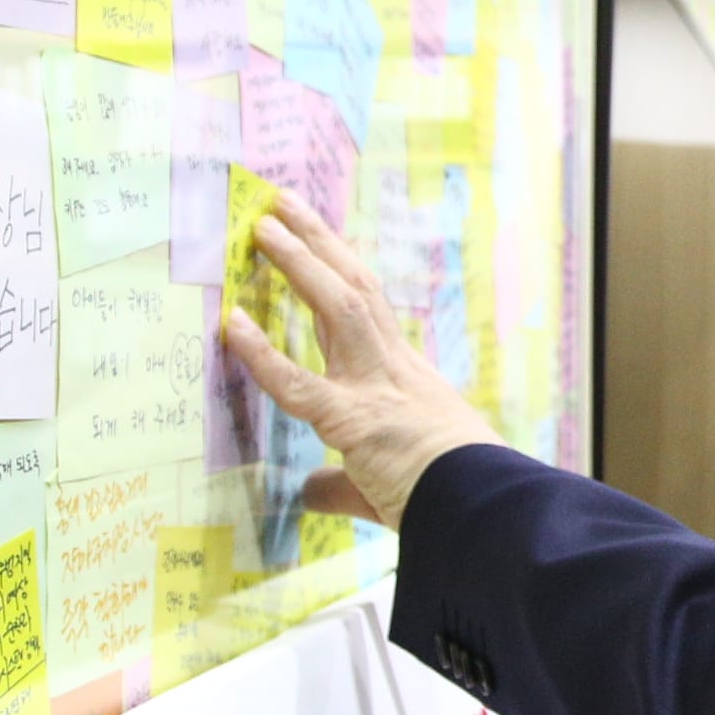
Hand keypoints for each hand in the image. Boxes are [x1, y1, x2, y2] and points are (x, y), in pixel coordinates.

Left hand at [219, 203, 501, 526]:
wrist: (481, 509)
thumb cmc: (446, 497)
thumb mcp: (385, 483)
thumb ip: (339, 483)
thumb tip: (309, 490)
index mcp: (403, 380)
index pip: (366, 311)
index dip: (337, 270)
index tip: (315, 239)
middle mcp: (391, 370)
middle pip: (353, 289)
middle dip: (317, 243)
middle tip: (282, 205)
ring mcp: (375, 388)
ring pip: (338, 307)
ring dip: (300, 262)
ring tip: (264, 226)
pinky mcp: (354, 419)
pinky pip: (298, 383)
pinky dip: (263, 352)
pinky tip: (233, 324)